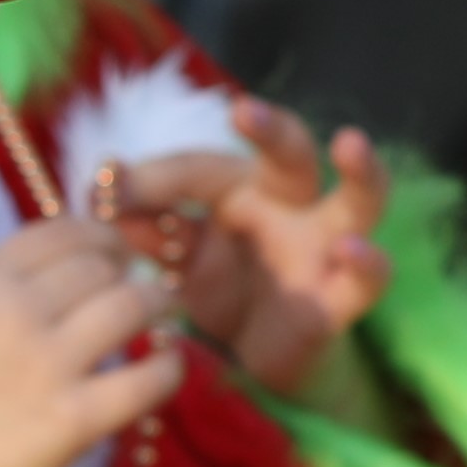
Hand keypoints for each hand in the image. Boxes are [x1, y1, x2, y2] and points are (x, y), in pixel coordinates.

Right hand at [0, 217, 186, 466]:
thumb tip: (61, 266)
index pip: (59, 231)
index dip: (99, 234)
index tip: (113, 252)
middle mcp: (14, 313)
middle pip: (100, 265)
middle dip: (129, 271)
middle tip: (141, 288)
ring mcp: (47, 365)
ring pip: (132, 306)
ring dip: (158, 304)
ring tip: (164, 314)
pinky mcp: (75, 419)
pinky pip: (148, 379)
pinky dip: (170, 367)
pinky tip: (169, 366)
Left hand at [106, 99, 388, 394]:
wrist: (251, 356)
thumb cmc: (217, 284)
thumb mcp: (175, 255)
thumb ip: (143, 225)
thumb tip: (99, 191)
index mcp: (242, 187)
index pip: (200, 169)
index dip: (152, 179)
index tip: (101, 192)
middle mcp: (290, 205)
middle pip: (293, 153)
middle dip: (271, 129)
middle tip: (243, 110)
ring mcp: (324, 247)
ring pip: (360, 199)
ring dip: (361, 171)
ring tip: (350, 144)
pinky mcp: (341, 297)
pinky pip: (368, 278)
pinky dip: (368, 263)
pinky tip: (353, 251)